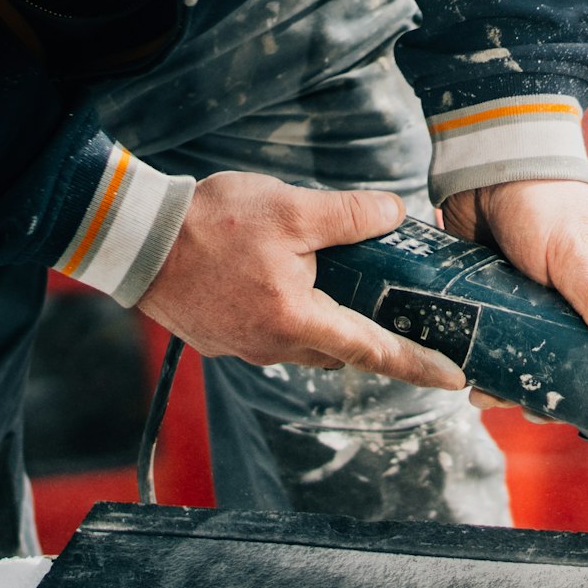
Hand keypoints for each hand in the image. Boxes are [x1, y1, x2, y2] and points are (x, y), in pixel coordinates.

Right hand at [138, 172, 465, 389]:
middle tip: (401, 313)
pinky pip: (272, 334)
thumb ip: (349, 216)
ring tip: (339, 288)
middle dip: (370, 336)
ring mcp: (244, 348)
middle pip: (342, 351)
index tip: (455, 378)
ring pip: (306, 343)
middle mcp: (274, 347)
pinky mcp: (221, 339)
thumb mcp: (290, 209)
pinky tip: (286, 284)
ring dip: (327, 323)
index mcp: (298, 322)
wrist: (131, 238)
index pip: (375, 352)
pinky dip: (291, 316)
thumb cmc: (209, 222)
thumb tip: (394, 214)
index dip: (420, 365)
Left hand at [442, 178, 587, 410]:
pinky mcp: (509, 308)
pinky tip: (473, 380)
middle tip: (532, 408)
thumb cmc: (544, 201)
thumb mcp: (577, 248)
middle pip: (583, 366)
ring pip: (539, 362)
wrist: (486, 173)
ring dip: (516, 384)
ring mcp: (546, 310)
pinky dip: (491, 366)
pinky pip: (504, 347)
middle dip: (557, 391)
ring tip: (490, 397)